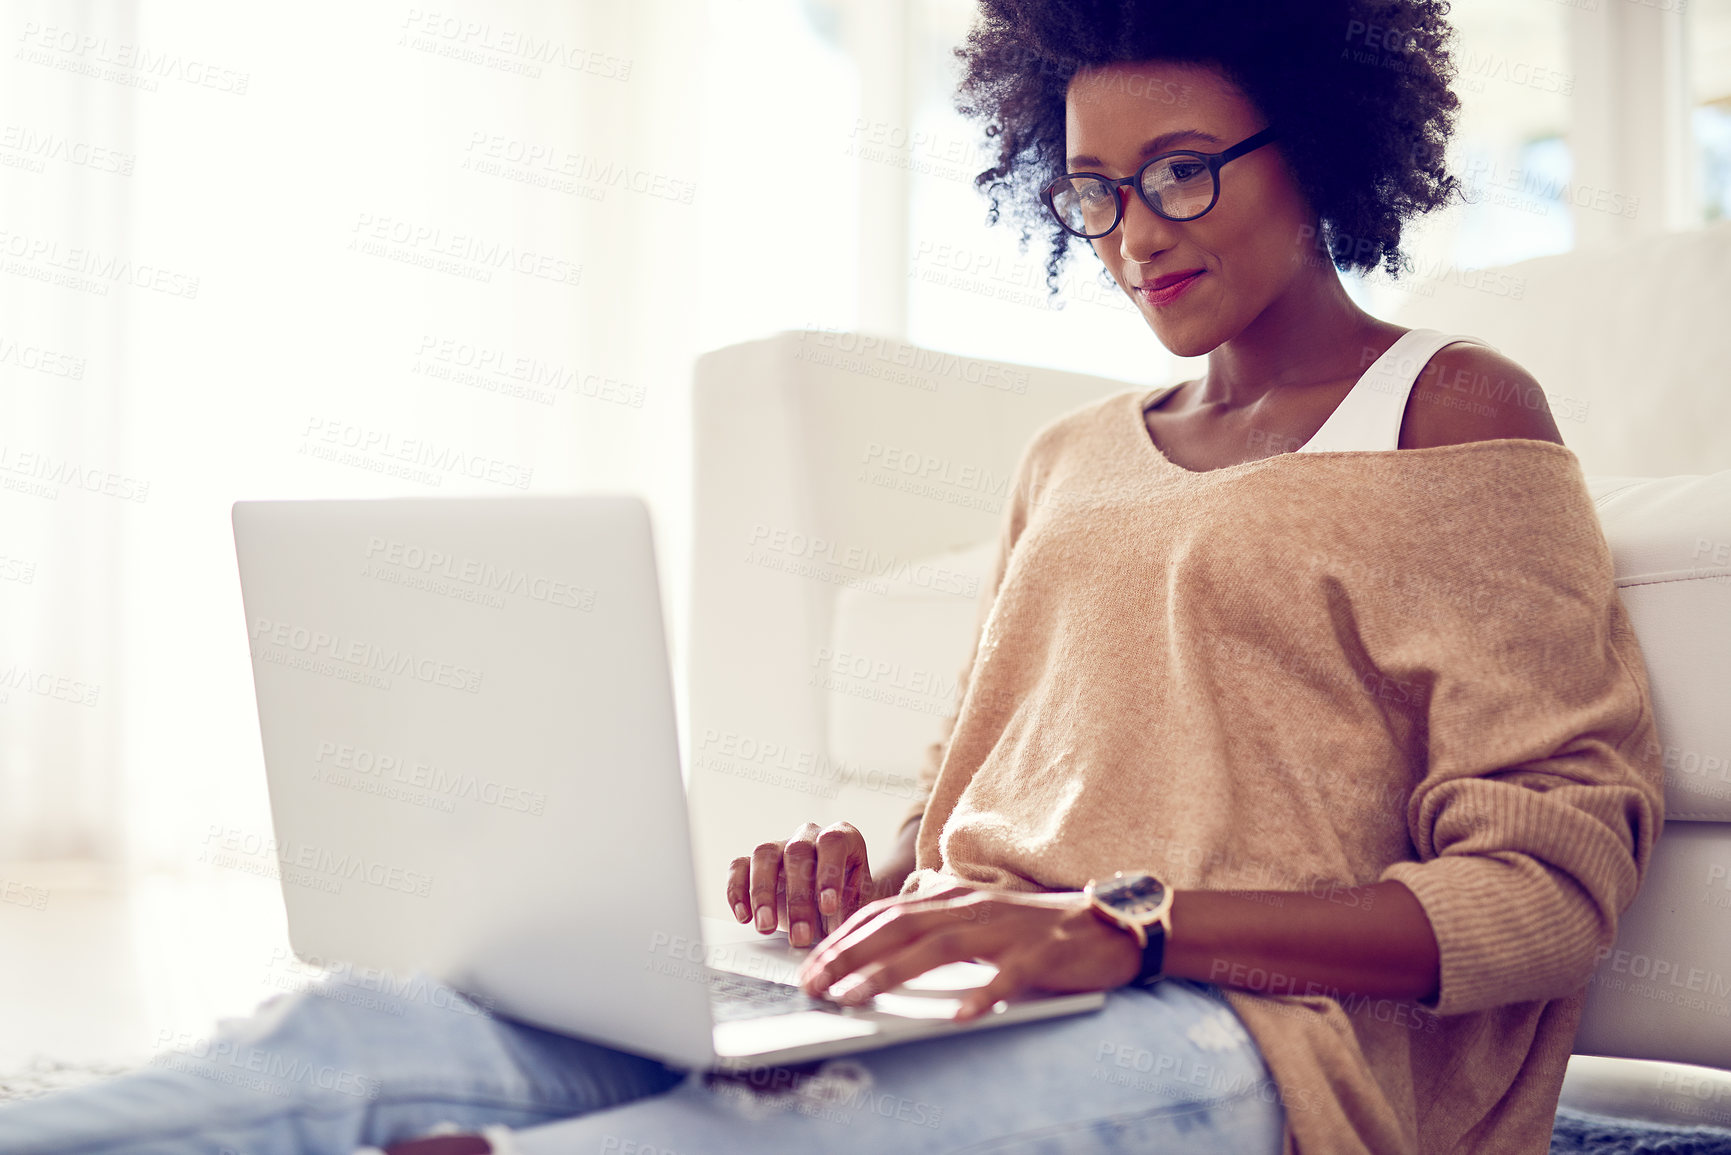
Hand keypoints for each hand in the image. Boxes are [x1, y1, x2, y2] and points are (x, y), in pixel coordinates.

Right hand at [726, 821, 876, 947]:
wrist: (830, 908)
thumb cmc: (848, 904)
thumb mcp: (859, 907)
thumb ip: (851, 914)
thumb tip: (841, 935)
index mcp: (842, 837)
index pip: (833, 842)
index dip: (829, 873)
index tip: (828, 908)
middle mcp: (808, 836)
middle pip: (797, 852)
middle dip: (798, 897)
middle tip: (800, 935)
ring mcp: (779, 846)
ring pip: (763, 855)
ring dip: (763, 893)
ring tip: (766, 927)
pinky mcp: (754, 862)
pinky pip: (739, 866)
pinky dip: (737, 891)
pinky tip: (744, 917)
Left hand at [794, 886, 1142, 1020]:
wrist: (1105, 925)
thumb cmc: (1032, 930)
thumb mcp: (974, 922)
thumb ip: (933, 933)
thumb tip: (878, 959)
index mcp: (953, 896)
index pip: (885, 912)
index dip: (844, 937)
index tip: (812, 964)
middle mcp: (973, 906)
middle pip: (900, 926)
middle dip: (850, 954)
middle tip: (815, 983)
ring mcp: (1006, 930)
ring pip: (940, 948)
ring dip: (891, 972)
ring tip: (856, 996)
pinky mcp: (1040, 956)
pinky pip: (1007, 977)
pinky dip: (982, 995)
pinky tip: (959, 1016)